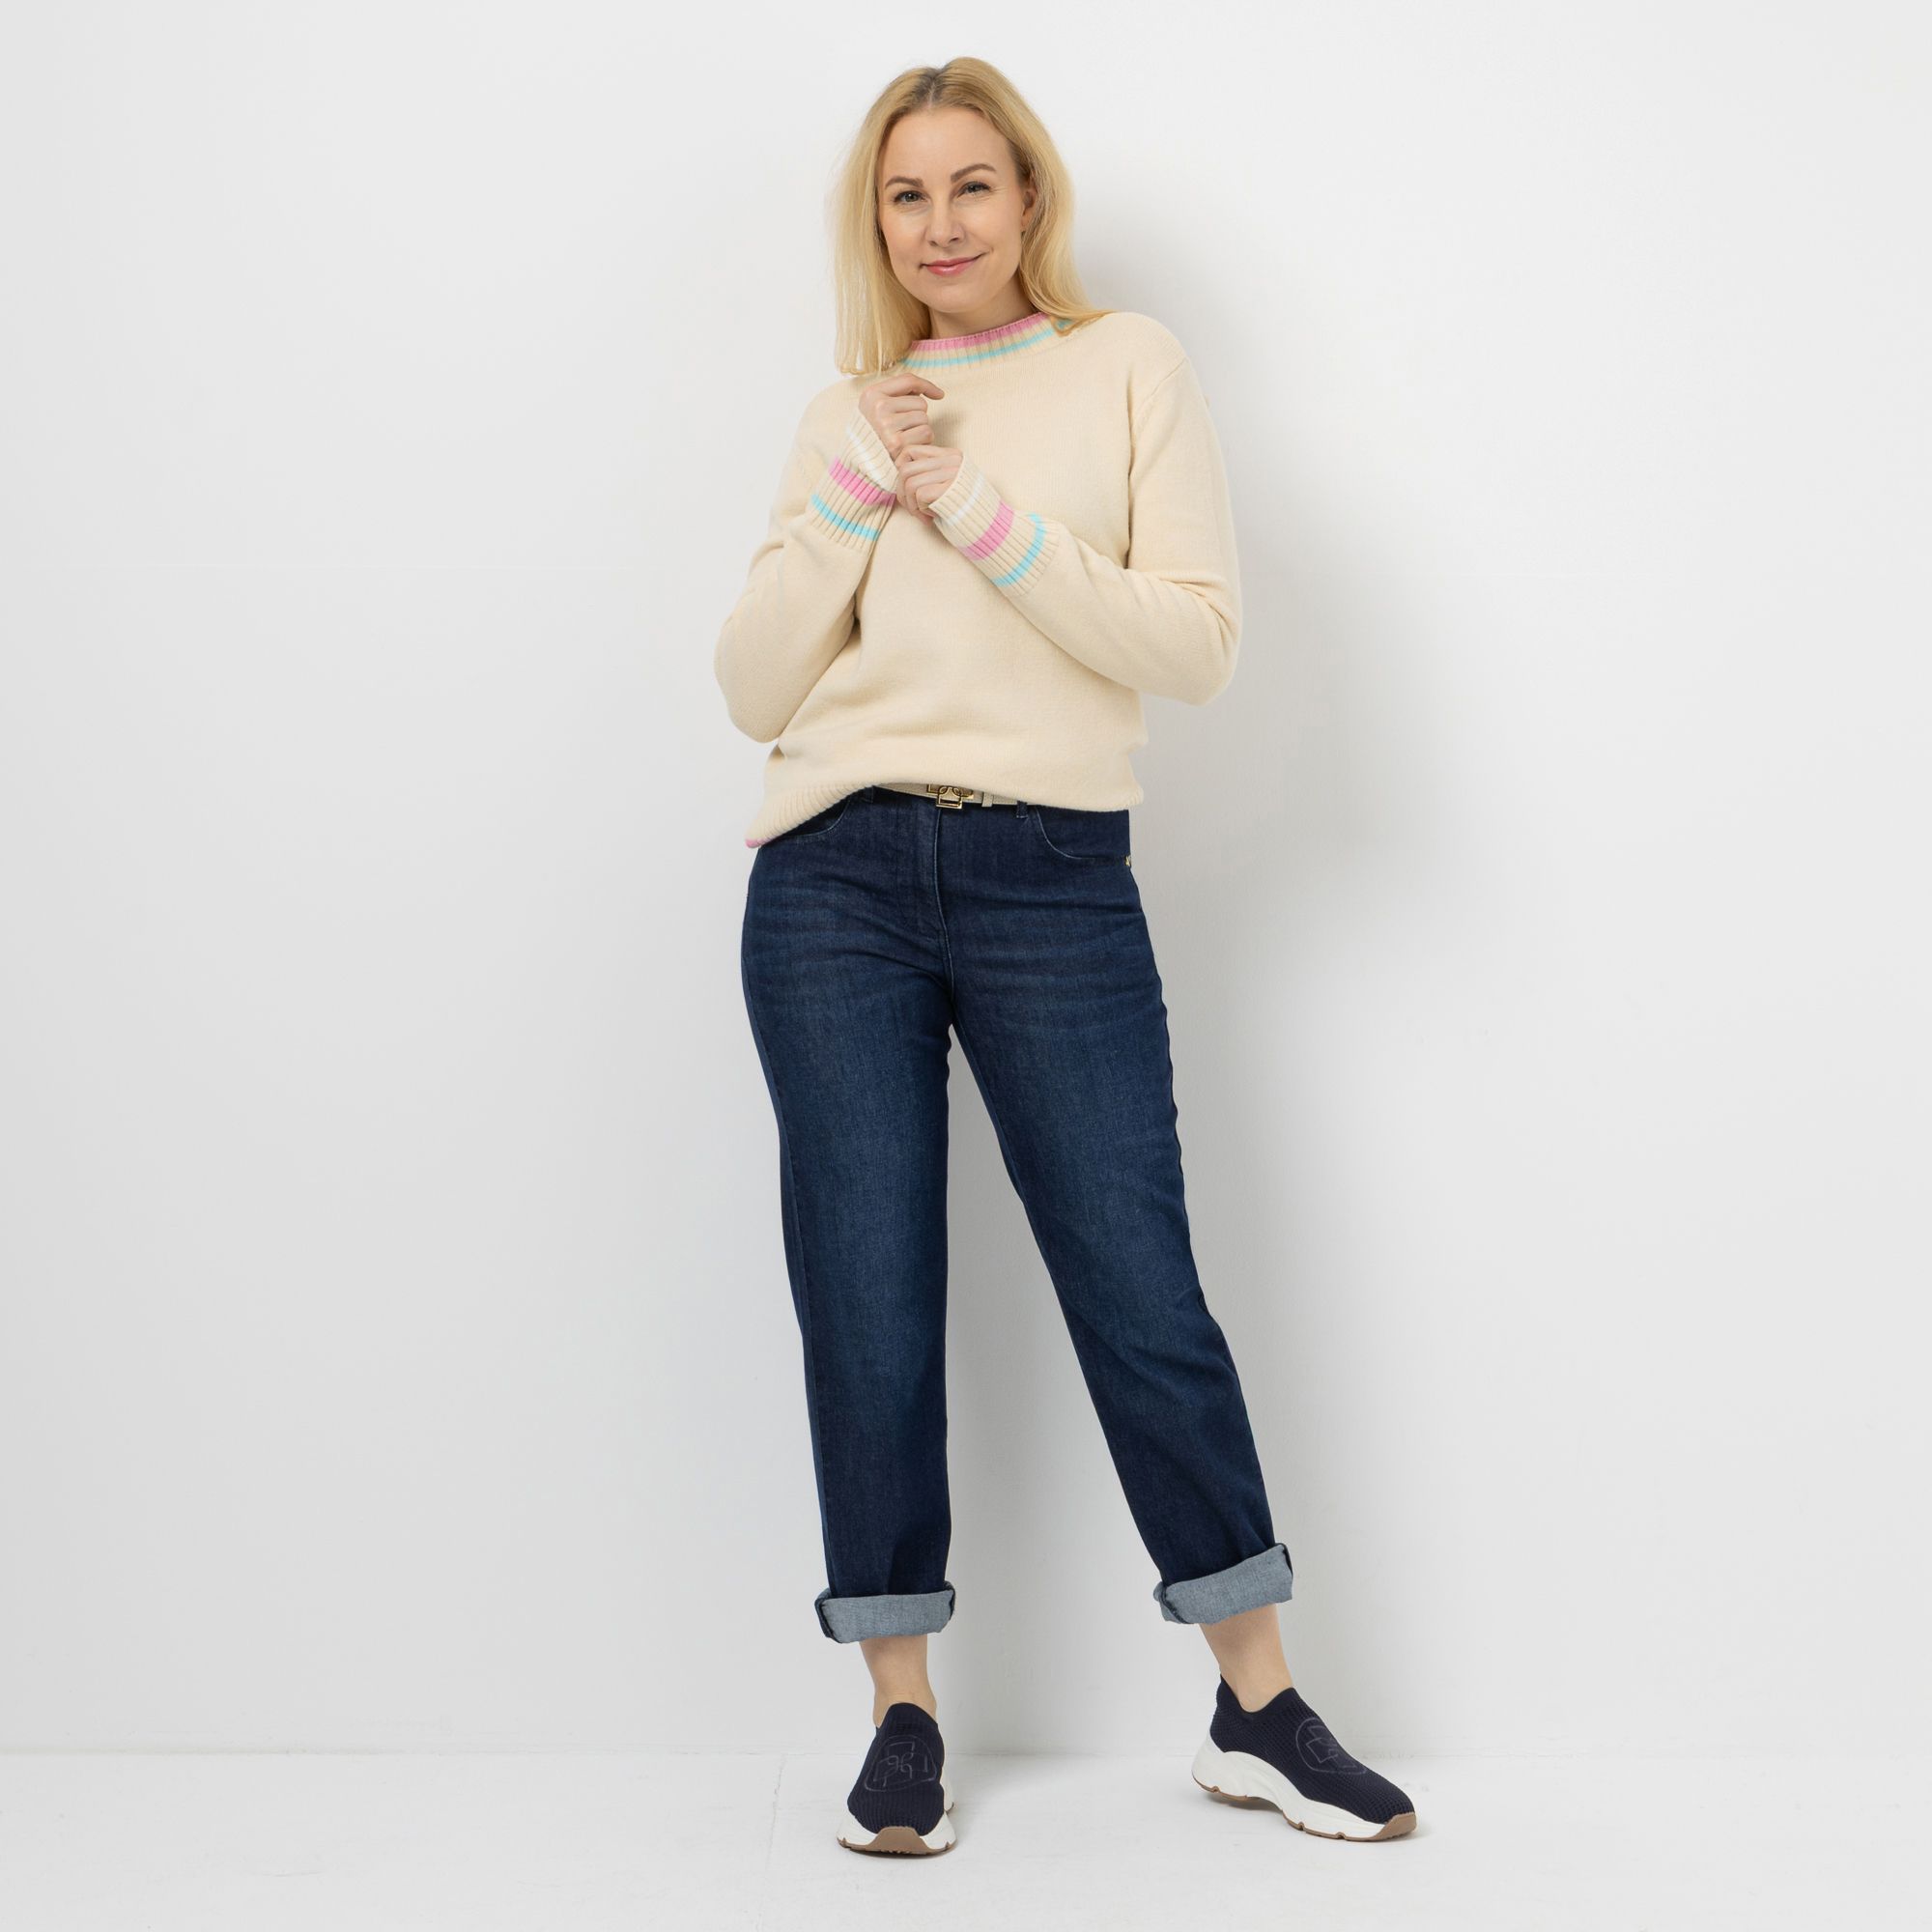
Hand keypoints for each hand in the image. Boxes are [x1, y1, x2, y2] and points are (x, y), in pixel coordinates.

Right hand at [857, 371, 941, 500]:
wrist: (861, 461)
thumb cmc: (875, 432)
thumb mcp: (878, 406)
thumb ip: (900, 394)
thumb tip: (937, 393)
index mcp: (872, 394)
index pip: (908, 380)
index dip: (927, 385)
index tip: (939, 394)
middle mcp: (878, 407)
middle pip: (920, 403)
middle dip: (918, 415)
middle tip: (904, 428)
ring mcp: (887, 426)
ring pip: (925, 419)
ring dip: (921, 429)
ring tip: (905, 437)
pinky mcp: (897, 444)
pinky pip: (926, 433)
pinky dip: (923, 441)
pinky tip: (910, 446)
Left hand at [894, 442, 964, 520]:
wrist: (990, 528)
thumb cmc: (966, 511)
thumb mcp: (949, 485)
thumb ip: (930, 474)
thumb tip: (899, 472)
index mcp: (951, 456)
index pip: (911, 451)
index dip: (900, 471)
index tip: (907, 490)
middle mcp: (951, 461)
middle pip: (906, 468)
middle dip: (902, 493)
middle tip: (913, 509)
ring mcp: (952, 473)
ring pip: (910, 482)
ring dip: (911, 505)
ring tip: (923, 516)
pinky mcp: (949, 489)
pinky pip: (919, 495)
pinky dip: (920, 511)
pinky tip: (931, 519)